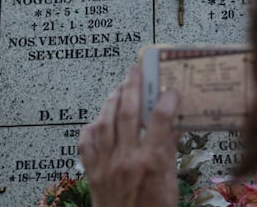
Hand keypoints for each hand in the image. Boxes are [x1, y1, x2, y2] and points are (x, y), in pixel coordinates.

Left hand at [78, 66, 179, 206]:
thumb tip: (170, 128)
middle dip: (131, 87)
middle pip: (126, 113)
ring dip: (110, 101)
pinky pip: (85, 144)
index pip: (159, 120)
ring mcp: (105, 164)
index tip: (171, 89)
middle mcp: (126, 159)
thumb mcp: (171, 185)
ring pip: (103, 122)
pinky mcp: (92, 172)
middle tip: (134, 71)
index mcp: (151, 163)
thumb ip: (168, 153)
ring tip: (118, 89)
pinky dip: (90, 128)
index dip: (166, 100)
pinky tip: (97, 120)